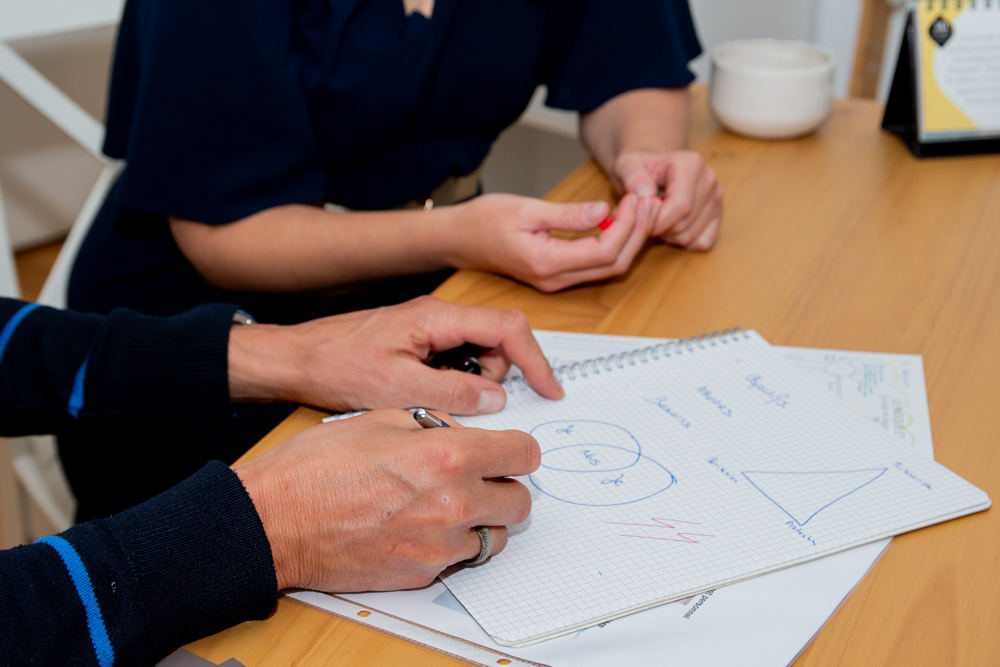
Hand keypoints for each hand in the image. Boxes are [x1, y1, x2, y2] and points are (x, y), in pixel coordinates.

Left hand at [227, 295, 563, 413]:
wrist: (295, 359)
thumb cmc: (336, 365)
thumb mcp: (397, 388)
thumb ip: (452, 393)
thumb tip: (495, 399)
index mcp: (437, 317)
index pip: (506, 328)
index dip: (535, 359)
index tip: (549, 389)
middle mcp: (437, 317)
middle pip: (496, 340)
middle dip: (498, 375)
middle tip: (471, 405)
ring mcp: (428, 330)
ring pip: (477, 354)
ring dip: (473, 383)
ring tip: (435, 402)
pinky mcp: (418, 344)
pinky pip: (454, 362)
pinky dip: (454, 384)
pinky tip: (426, 398)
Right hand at [233, 408, 538, 590]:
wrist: (274, 522)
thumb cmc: (316, 468)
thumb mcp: (380, 419)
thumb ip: (433, 425)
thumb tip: (458, 433)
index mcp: (449, 457)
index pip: (524, 454)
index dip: (517, 449)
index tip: (508, 450)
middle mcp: (454, 505)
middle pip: (521, 501)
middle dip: (504, 485)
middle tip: (478, 477)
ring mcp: (439, 547)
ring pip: (495, 536)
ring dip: (483, 519)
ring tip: (447, 503)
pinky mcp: (422, 574)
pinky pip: (459, 559)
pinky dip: (451, 544)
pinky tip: (420, 525)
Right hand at [444, 193, 653, 292]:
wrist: (457, 238)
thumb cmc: (483, 220)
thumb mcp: (527, 209)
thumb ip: (568, 215)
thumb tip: (604, 212)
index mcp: (547, 263)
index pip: (604, 250)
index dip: (627, 226)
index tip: (635, 199)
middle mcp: (554, 279)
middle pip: (613, 264)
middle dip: (637, 234)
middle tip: (648, 204)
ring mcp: (555, 280)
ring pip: (607, 268)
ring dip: (628, 241)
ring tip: (639, 211)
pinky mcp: (555, 274)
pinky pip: (594, 266)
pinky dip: (613, 245)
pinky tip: (618, 223)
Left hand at [614, 150, 722, 250]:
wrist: (651, 169)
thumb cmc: (639, 169)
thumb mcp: (626, 166)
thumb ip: (632, 177)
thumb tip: (646, 194)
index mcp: (691, 164)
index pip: (680, 206)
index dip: (657, 221)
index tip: (640, 219)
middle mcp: (709, 179)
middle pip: (685, 223)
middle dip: (660, 229)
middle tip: (647, 218)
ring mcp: (717, 197)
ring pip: (692, 235)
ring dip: (669, 236)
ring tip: (658, 219)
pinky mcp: (718, 215)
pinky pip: (702, 242)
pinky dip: (684, 242)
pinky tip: (671, 226)